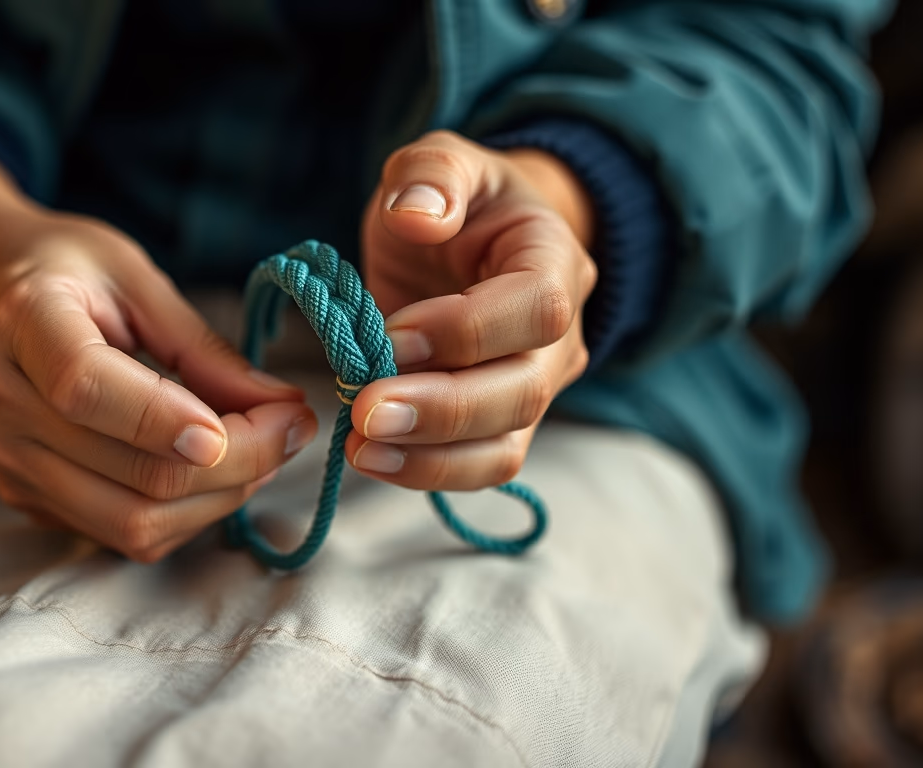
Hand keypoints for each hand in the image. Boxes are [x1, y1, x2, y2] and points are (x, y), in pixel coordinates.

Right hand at [0, 148, 317, 560]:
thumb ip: (204, 347)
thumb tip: (281, 407)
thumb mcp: (134, 275)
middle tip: (290, 425)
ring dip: (220, 498)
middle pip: (136, 475)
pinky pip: (122, 534)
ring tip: (262, 449)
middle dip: (241, 462)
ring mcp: (9, 462)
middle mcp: (5, 406)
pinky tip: (213, 468)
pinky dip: (186, 513)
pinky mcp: (25, 497)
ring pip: (136, 523)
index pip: (89, 390)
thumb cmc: (59, 267)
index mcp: (24, 325)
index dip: (173, 419)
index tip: (260, 417)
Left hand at [351, 130, 596, 489]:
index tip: (391, 335)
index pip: (535, 309)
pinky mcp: (501, 423)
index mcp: (553, 260)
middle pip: (522, 390)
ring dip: (431, 456)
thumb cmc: (455, 201)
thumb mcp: (440, 161)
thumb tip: (417, 214)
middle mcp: (562, 335)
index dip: (465, 330)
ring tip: (361, 447)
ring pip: (505, 444)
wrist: (474, 241)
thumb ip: (430, 174)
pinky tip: (370, 458)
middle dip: (441, 409)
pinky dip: (426, 471)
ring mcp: (536, 386)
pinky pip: (479, 465)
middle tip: (364, 411)